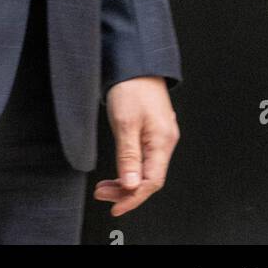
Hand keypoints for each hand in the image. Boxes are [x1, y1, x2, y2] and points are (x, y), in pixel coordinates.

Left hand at [94, 76, 179, 216]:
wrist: (135, 61)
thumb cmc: (132, 87)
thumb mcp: (125, 122)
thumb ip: (128, 156)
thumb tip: (131, 186)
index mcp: (163, 141)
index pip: (151, 182)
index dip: (133, 198)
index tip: (114, 207)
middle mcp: (165, 141)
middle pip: (148, 178)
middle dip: (125, 191)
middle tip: (102, 194)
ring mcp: (160, 135)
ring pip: (145, 169)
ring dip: (125, 181)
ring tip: (104, 186)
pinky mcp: (152, 130)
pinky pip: (144, 158)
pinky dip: (128, 168)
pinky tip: (117, 171)